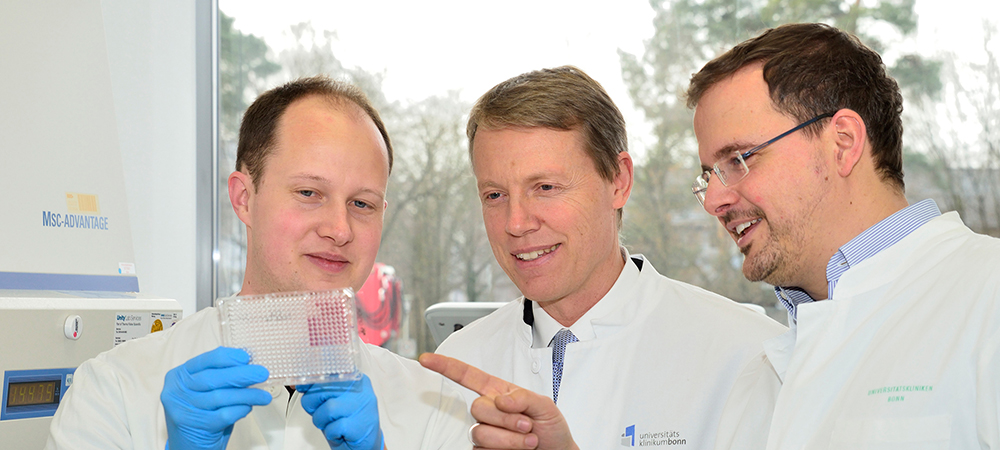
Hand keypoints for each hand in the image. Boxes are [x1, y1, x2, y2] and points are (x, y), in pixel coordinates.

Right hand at [161, 347, 271, 449]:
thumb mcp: (204, 391)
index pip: (204, 360)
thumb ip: (220, 378)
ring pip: (220, 396)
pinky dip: (239, 410)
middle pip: (213, 378)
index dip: (227, 357)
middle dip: (241, 374)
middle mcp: (176, 391)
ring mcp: (182, 409)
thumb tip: (249, 366)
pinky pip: (223, 415)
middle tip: (262, 374)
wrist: (188, 446)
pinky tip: (247, 408)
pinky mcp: (192, 426)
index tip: (246, 357)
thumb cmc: (200, 414)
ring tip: (263, 396)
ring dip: (247, 395)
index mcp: (178, 376)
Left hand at [297, 374, 384, 449]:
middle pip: (324, 388)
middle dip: (313, 403)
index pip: (331, 369)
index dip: (312, 378)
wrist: (366, 443)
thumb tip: (298, 383)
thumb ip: (319, 389)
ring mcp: (362, 406)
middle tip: (320, 412)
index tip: (302, 386)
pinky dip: (331, 433)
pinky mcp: (360, 425)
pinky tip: (339, 432)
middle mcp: (361, 389)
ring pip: (328, 408)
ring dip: (321, 420)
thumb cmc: (348, 420)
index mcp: (355, 378)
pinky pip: (334, 427)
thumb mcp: (334, 400)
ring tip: (331, 424)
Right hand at [418, 353, 577, 449]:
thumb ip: (523, 397)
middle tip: (527, 425)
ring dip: (509, 439)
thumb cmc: (551, 428)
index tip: (427, 359)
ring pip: (481, 432)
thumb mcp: (545, 406)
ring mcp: (484, 433)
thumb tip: (500, 399)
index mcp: (499, 392)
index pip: (468, 376)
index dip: (446, 366)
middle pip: (477, 408)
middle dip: (505, 419)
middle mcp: (489, 411)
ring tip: (530, 441)